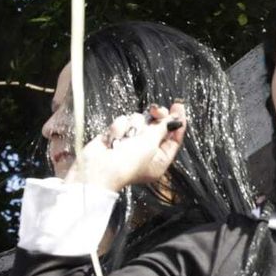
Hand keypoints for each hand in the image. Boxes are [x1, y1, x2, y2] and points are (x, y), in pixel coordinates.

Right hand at [68, 102, 185, 193]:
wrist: (97, 169)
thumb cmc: (126, 164)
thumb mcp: (151, 144)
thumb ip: (162, 128)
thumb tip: (172, 118)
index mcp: (158, 160)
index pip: (173, 138)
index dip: (176, 121)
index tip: (178, 106)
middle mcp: (145, 152)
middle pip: (157, 127)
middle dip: (155, 119)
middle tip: (156, 110)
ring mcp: (130, 144)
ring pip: (138, 121)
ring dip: (133, 126)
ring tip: (125, 138)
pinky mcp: (115, 137)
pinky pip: (122, 122)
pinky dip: (118, 129)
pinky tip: (114, 139)